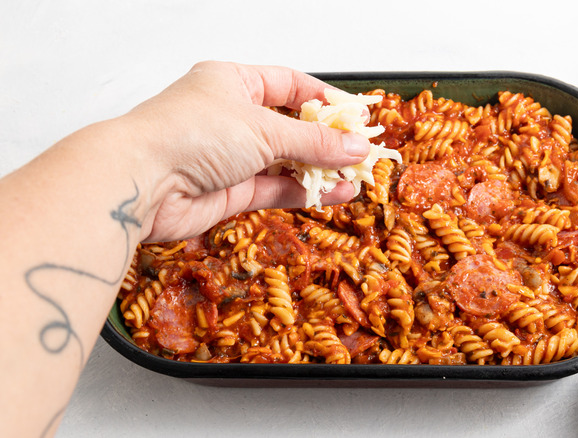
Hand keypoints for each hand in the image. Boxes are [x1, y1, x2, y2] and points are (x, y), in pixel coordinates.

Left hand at [122, 61, 370, 241]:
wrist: (141, 182)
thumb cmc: (189, 134)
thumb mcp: (264, 129)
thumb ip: (314, 141)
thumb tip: (355, 146)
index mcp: (233, 82)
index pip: (290, 84)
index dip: (325, 98)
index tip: (356, 116)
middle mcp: (232, 117)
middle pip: (292, 126)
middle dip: (328, 140)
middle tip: (361, 151)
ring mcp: (231, 156)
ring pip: (287, 161)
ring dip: (321, 170)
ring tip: (355, 177)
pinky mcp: (231, 191)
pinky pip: (277, 189)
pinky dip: (305, 191)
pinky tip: (334, 194)